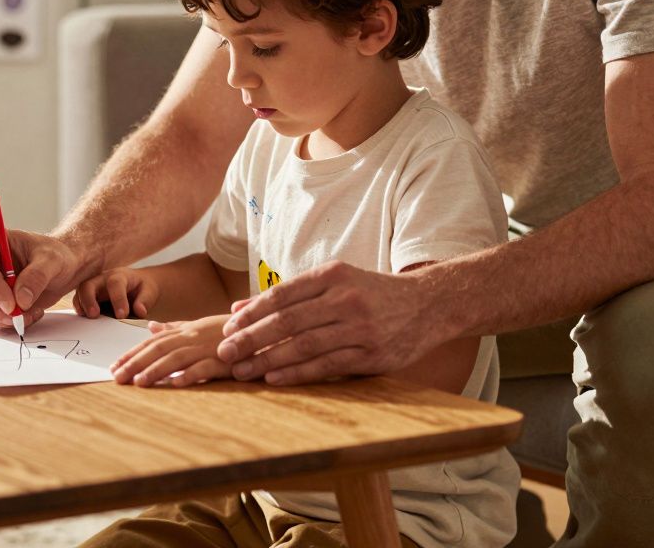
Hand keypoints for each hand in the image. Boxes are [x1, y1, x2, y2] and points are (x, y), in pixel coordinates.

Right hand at [0, 227, 89, 328]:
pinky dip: (1, 322)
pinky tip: (23, 315)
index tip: (13, 306)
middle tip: (18, 317)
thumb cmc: (53, 257)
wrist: (57, 269)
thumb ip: (37, 276)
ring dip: (0, 319)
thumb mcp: (53, 261)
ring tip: (28, 313)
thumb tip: (20, 300)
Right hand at [72, 267, 157, 319]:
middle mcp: (102, 278)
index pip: (115, 284)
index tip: (122, 315)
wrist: (137, 283)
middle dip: (89, 299)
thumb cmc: (142, 287)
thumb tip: (140, 311)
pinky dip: (79, 309)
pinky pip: (79, 301)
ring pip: (80, 292)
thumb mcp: (150, 291)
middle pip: (89, 284)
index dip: (117, 299)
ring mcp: (93, 286)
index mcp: (119, 276)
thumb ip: (145, 301)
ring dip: (81, 305)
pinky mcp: (88, 296)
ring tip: (86, 318)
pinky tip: (83, 320)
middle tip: (94, 315)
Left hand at [110, 314, 232, 386]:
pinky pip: (206, 367)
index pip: (153, 342)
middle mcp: (193, 337)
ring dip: (156, 370)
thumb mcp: (200, 326)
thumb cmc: (231, 332)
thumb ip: (175, 327)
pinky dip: (191, 374)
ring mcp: (209, 348)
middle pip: (159, 349)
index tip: (114, 366)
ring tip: (138, 383)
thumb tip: (150, 327)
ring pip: (177, 358)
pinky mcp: (226, 360)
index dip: (132, 353)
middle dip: (135, 363)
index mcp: (186, 331)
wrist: (265, 330)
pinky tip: (176, 383)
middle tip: (116, 377)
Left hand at [217, 261, 442, 384]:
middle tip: (224, 353)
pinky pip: (326, 366)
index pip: (281, 295)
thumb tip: (238, 308)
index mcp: (332, 275)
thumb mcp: (334, 282)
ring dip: (267, 360)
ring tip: (241, 370)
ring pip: (304, 345)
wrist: (429, 304)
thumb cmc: (370, 293)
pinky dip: (297, 373)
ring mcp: (360, 327)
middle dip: (250, 339)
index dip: (251, 314)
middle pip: (287, 321)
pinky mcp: (372, 355)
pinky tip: (273, 379)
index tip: (227, 329)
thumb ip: (289, 295)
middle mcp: (345, 298)